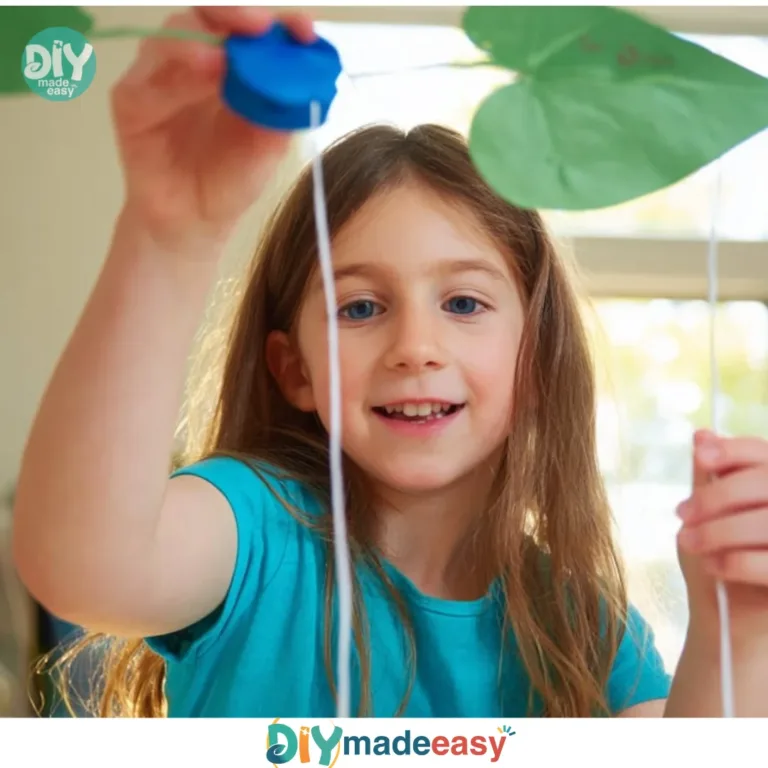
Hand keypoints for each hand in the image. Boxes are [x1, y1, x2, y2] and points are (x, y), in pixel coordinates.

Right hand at [111, 7, 315, 254]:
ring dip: (200, 40)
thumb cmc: (230, 182)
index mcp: (233, 69)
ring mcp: (160, 77)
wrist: (194, 224)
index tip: (303, 30)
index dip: (278, 23)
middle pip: (208, 16)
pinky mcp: (132, 101)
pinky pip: (148, 78)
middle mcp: (195, 63)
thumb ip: (283, 111)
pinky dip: (174, 74)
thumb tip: (305, 77)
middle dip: (234, 14)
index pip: (252, 29)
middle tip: (258, 24)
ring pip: (174, 36)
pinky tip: (199, 75)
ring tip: (224, 59)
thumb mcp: (269, 148)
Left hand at [676, 429, 767, 648]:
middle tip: (681, 514)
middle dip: (717, 496)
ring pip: (766, 522)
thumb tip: (702, 434)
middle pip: (765, 483)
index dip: (734, 451)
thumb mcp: (707, 514)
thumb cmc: (717, 558)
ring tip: (688, 542)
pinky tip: (713, 566)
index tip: (699, 458)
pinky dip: (737, 562)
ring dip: (719, 531)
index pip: (764, 453)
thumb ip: (710, 477)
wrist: (727, 621)